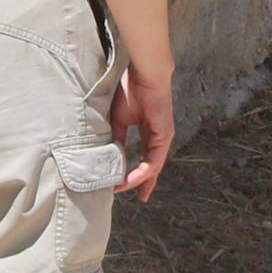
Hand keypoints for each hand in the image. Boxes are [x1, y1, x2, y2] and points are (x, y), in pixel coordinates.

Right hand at [111, 62, 176, 196]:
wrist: (143, 74)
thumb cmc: (130, 90)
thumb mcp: (118, 119)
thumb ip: (116, 137)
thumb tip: (107, 155)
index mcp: (148, 132)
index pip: (144, 157)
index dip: (137, 172)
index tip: (126, 184)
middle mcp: (158, 137)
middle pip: (152, 166)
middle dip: (146, 183)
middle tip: (141, 198)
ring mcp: (163, 137)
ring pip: (152, 166)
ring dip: (138, 180)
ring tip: (122, 189)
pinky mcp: (164, 135)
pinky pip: (153, 160)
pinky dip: (142, 171)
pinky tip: (131, 179)